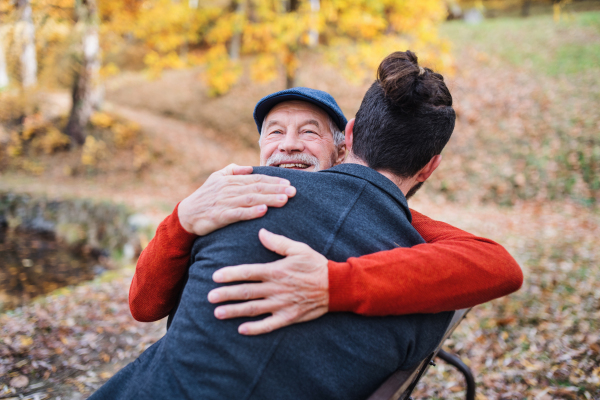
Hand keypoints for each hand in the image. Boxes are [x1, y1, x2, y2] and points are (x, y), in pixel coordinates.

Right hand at [178, 164, 295, 235]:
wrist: (186, 215)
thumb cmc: (204, 197)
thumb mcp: (216, 179)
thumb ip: (233, 171)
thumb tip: (249, 167)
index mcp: (230, 180)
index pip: (256, 179)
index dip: (273, 180)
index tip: (289, 182)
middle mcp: (229, 189)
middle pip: (257, 187)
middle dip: (276, 189)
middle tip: (294, 191)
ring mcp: (224, 202)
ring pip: (250, 199)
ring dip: (269, 199)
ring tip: (284, 200)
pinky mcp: (219, 216)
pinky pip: (238, 213)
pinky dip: (251, 211)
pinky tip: (263, 211)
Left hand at [208, 229, 328, 334]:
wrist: (336, 286)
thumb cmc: (316, 265)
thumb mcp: (298, 249)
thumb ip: (278, 242)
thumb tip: (260, 233)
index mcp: (276, 270)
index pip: (248, 272)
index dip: (230, 274)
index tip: (215, 277)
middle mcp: (276, 288)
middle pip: (246, 292)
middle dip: (226, 295)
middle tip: (209, 297)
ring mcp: (281, 304)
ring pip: (253, 309)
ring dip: (235, 311)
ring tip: (218, 313)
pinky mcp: (289, 316)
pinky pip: (269, 325)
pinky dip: (255, 328)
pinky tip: (241, 329)